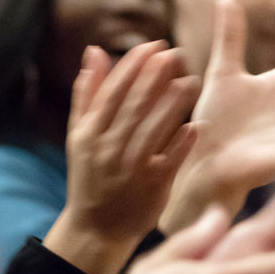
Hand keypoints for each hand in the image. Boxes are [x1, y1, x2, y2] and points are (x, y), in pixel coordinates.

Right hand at [48, 41, 198, 273]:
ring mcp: (130, 169)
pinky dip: (181, 143)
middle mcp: (108, 149)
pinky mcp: (152, 188)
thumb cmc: (90, 175)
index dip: (134, 66)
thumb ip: (87, 92)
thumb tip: (95, 50)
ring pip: (153, 130)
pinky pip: (169, 161)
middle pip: (134, 106)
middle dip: (155, 77)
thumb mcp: (79, 135)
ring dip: (172, 104)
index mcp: (89, 133)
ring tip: (191, 81)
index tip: (154, 45)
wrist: (96, 228)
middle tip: (175, 53)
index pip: (113, 91)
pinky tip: (195, 124)